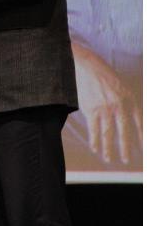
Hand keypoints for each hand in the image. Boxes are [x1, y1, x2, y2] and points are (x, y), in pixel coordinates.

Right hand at [72, 43, 141, 163]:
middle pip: (124, 132)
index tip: (142, 150)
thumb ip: (126, 102)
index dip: (141, 137)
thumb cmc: (103, 74)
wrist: (85, 65)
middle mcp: (119, 106)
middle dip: (126, 148)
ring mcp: (104, 109)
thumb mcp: (121, 86)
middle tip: (126, 160)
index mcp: (130, 99)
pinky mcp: (91, 109)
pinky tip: (95, 148)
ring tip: (109, 159)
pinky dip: (94, 140)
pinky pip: (94, 129)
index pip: (139, 123)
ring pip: (108, 133)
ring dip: (108, 148)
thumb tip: (130, 119)